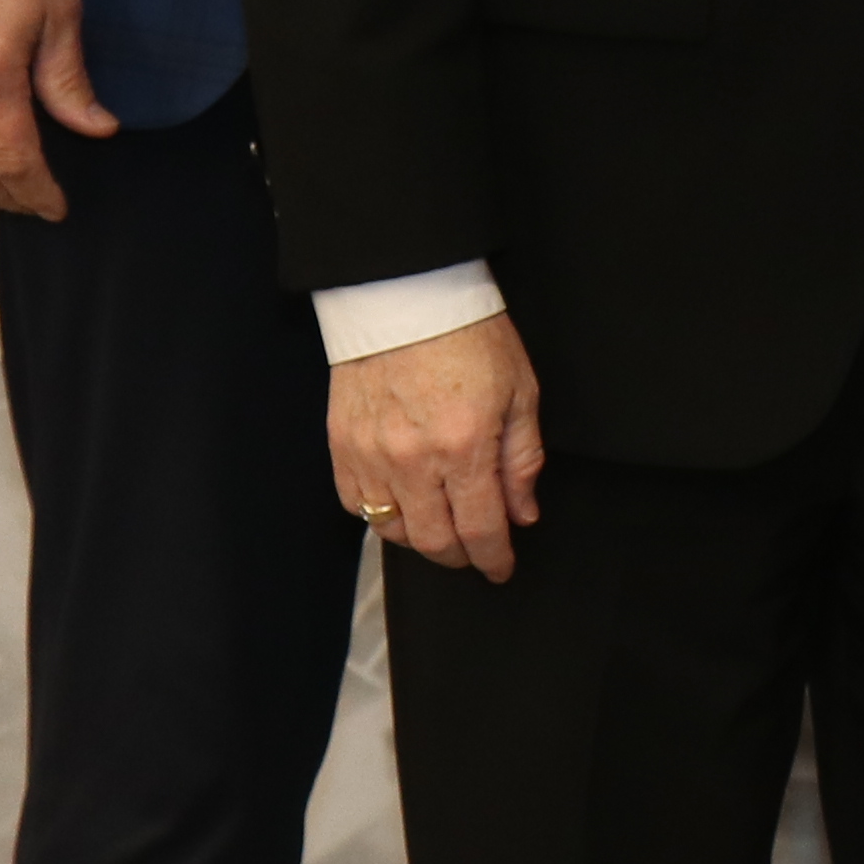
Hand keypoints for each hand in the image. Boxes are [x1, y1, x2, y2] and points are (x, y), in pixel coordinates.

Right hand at [332, 311, 543, 581]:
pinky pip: (355, 504)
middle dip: (460, 555)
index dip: (493, 558)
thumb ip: (522, 458)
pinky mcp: (341, 445)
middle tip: (476, 551)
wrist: (407, 296)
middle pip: (434, 541)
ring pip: (392, 529)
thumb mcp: (520, 391)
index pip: (479, 528)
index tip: (501, 567)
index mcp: (465, 446)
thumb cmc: (470, 336)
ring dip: (421, 539)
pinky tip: (402, 504)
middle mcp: (413, 460)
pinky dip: (379, 514)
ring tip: (442, 527)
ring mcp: (371, 455)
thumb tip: (522, 512)